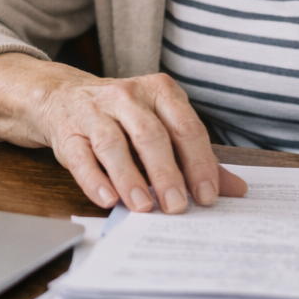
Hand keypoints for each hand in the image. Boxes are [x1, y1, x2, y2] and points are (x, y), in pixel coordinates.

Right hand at [0, 53, 246, 213]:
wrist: (62, 97)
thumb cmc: (122, 117)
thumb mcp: (161, 125)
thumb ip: (196, 157)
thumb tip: (236, 189)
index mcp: (159, 92)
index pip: (185, 127)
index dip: (198, 162)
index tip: (206, 195)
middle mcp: (126, 96)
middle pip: (150, 134)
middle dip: (166, 173)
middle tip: (177, 206)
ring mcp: (94, 111)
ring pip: (113, 144)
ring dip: (130, 178)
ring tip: (144, 206)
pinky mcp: (68, 130)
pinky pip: (81, 155)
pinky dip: (95, 179)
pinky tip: (108, 199)